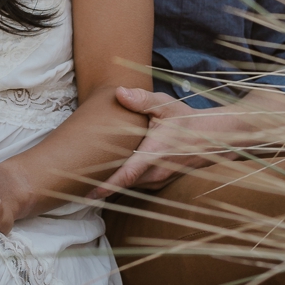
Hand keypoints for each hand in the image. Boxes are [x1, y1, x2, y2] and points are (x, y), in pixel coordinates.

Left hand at [97, 87, 284, 193]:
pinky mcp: (157, 183)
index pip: (126, 175)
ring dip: (107, 186)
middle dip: (97, 187)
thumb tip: (120, 93)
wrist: (215, 139)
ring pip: (126, 187)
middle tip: (69, 187)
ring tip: (81, 183)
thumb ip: (142, 100)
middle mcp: (155, 173)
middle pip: (120, 185)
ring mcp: (157, 181)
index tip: (86, 191)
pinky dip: (119, 184)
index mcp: (154, 155)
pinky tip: (103, 178)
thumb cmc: (188, 120)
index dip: (105, 185)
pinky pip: (134, 186)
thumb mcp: (166, 106)